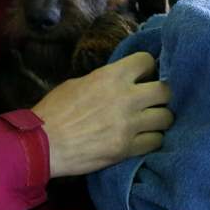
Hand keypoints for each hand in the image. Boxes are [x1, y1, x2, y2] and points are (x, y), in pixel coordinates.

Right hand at [31, 52, 172, 176]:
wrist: (43, 144)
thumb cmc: (55, 111)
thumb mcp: (78, 83)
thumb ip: (104, 81)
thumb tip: (119, 82)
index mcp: (112, 76)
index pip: (147, 60)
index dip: (147, 67)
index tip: (144, 75)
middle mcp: (127, 97)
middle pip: (166, 90)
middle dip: (161, 94)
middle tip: (153, 100)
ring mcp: (129, 125)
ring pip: (166, 118)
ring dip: (160, 118)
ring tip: (151, 121)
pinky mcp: (127, 148)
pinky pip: (156, 141)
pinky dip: (153, 139)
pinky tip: (144, 138)